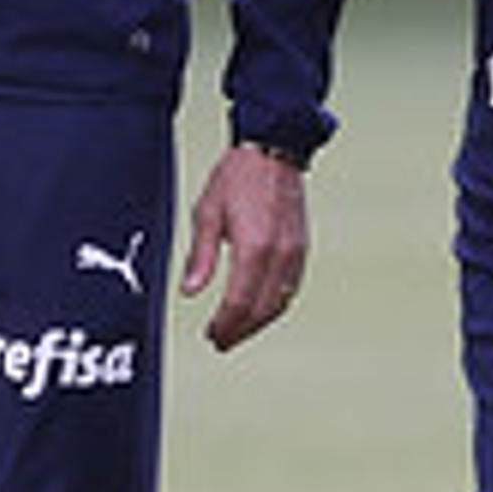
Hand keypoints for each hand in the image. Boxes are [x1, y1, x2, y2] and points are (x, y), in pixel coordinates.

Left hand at [180, 143, 310, 352]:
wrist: (274, 149)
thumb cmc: (236, 178)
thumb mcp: (207, 213)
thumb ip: (201, 256)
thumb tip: (190, 292)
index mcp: (254, 247)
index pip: (239, 303)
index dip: (224, 325)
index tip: (211, 336)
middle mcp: (279, 255)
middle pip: (261, 310)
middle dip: (240, 331)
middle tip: (220, 341)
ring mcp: (295, 253)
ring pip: (279, 303)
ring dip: (258, 322)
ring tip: (237, 330)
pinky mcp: (302, 248)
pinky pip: (290, 288)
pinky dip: (274, 305)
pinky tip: (258, 308)